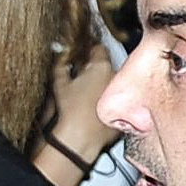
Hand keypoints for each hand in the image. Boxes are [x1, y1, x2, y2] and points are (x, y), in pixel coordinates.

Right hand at [49, 43, 118, 159]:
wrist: (81, 137)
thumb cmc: (71, 112)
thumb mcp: (59, 83)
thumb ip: (60, 65)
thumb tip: (61, 57)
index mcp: (101, 67)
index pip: (98, 48)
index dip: (88, 50)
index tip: (83, 53)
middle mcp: (116, 76)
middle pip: (107, 64)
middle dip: (96, 68)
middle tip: (82, 76)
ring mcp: (123, 91)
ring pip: (113, 80)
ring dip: (103, 82)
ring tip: (88, 93)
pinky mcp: (126, 105)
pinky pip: (117, 96)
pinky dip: (108, 98)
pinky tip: (95, 105)